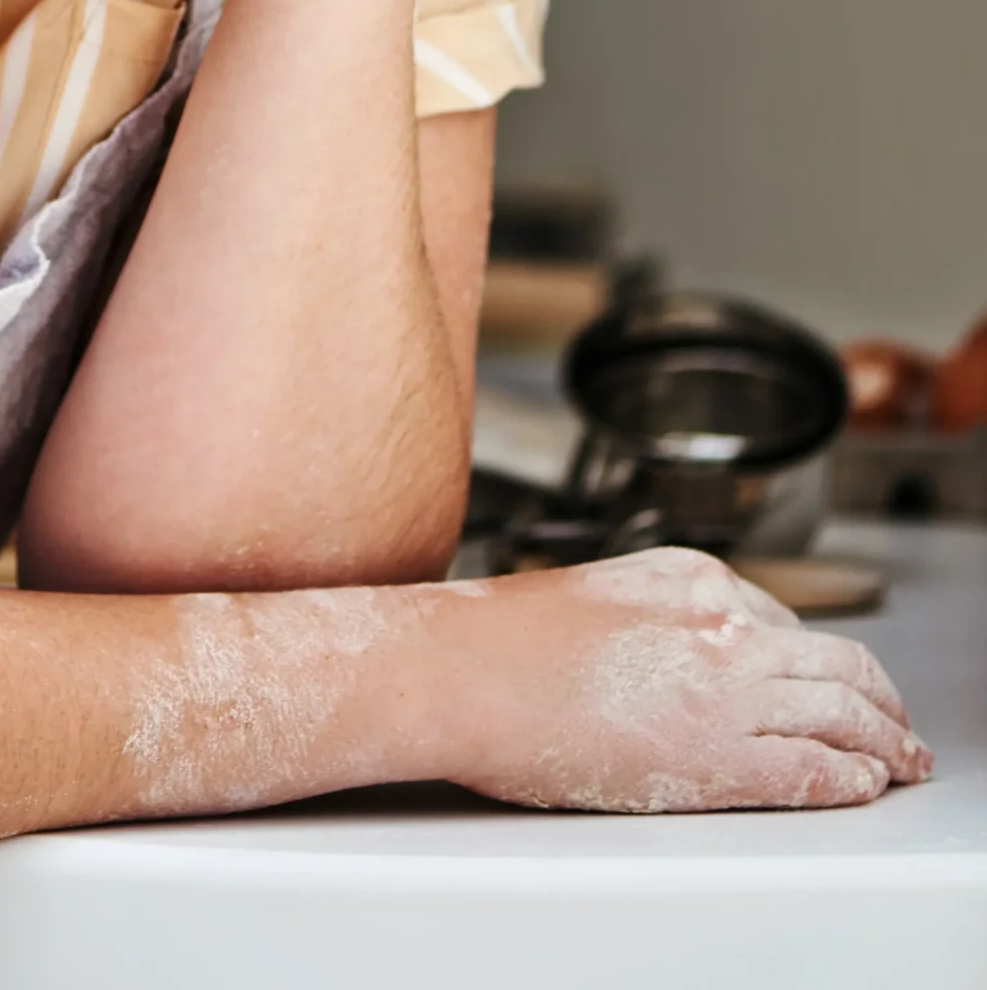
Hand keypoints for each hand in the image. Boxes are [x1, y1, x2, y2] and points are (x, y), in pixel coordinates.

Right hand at [419, 547, 930, 811]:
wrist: (461, 668)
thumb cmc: (501, 640)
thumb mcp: (598, 595)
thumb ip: (656, 617)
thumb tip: (675, 656)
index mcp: (691, 578)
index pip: (784, 622)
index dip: (818, 661)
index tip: (832, 680)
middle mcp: (723, 624)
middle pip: (836, 663)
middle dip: (878, 699)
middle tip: (898, 724)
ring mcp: (726, 690)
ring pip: (842, 714)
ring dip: (885, 742)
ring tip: (903, 760)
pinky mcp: (716, 755)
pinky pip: (811, 771)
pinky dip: (849, 780)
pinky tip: (862, 786)